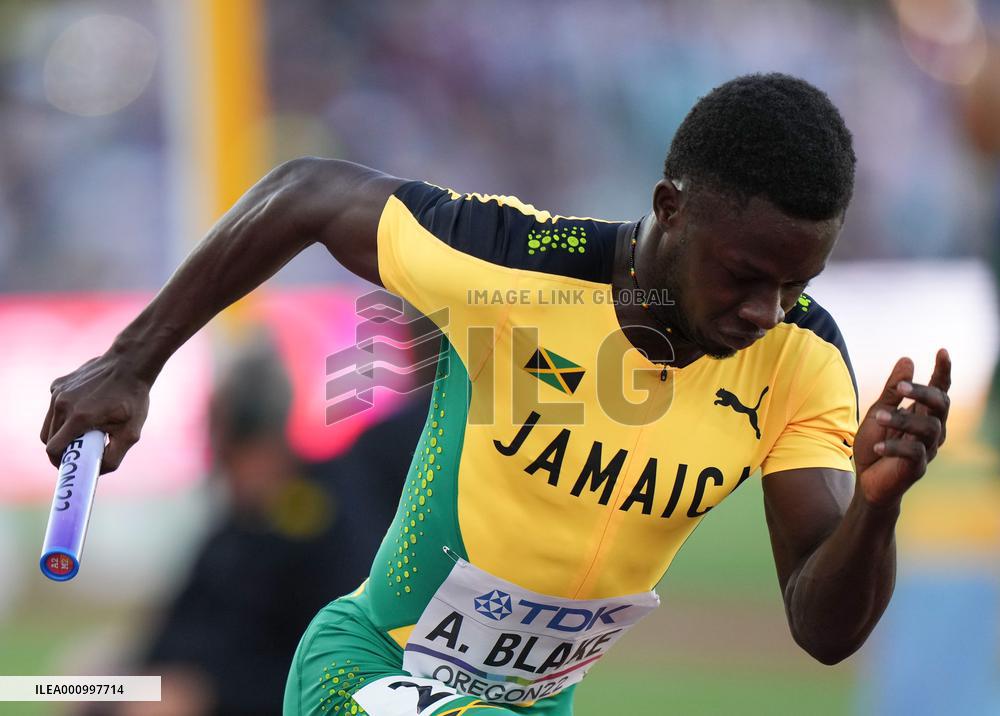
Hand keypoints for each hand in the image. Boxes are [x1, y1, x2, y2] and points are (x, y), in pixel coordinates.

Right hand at [40, 350, 150, 473]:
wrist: (130, 364)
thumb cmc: (133, 399)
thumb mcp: (131, 433)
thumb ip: (113, 458)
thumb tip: (95, 471)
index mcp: (79, 418)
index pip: (53, 450)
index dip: (59, 462)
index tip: (71, 464)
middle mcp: (62, 404)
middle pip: (48, 439)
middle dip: (62, 449)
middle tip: (79, 450)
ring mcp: (57, 392)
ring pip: (48, 424)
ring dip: (61, 432)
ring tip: (84, 431)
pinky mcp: (57, 384)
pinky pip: (53, 408)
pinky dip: (63, 415)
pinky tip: (85, 409)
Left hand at [854, 349, 950, 506]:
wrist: (866, 480)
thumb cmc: (875, 442)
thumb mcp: (879, 410)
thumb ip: (893, 389)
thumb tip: (908, 359)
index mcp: (923, 413)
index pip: (939, 389)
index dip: (943, 371)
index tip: (942, 351)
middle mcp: (932, 429)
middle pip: (940, 404)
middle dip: (922, 392)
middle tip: (900, 387)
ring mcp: (927, 448)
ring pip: (928, 427)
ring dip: (902, 419)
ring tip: (877, 416)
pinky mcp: (917, 467)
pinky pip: (912, 452)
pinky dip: (893, 447)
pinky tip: (876, 447)